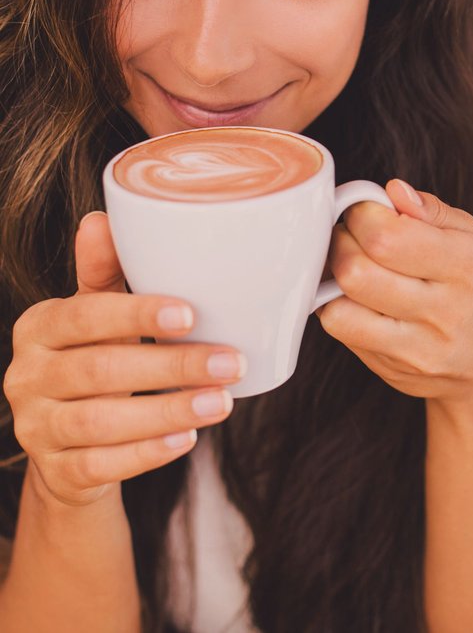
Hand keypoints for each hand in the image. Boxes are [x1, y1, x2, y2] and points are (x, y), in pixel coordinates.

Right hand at [4, 212, 245, 506]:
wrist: (67, 445)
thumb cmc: (94, 360)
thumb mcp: (96, 317)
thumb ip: (102, 274)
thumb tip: (100, 218)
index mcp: (38, 327)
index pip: (84, 316)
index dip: (136, 314)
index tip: (191, 314)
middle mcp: (25, 376)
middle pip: (100, 370)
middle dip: (171, 367)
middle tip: (229, 362)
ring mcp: (35, 428)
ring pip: (101, 421)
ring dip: (168, 411)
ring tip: (221, 401)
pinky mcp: (54, 471)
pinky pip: (101, 465)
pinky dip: (147, 453)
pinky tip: (187, 439)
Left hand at [316, 179, 472, 413]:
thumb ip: (432, 212)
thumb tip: (393, 191)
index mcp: (465, 268)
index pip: (387, 237)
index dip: (363, 215)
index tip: (367, 211)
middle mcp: (442, 312)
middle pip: (355, 272)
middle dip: (341, 243)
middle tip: (354, 237)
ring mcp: (417, 349)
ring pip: (340, 308)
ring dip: (333, 280)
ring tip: (354, 268)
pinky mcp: (392, 370)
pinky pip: (341, 331)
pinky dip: (337, 307)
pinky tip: (358, 298)